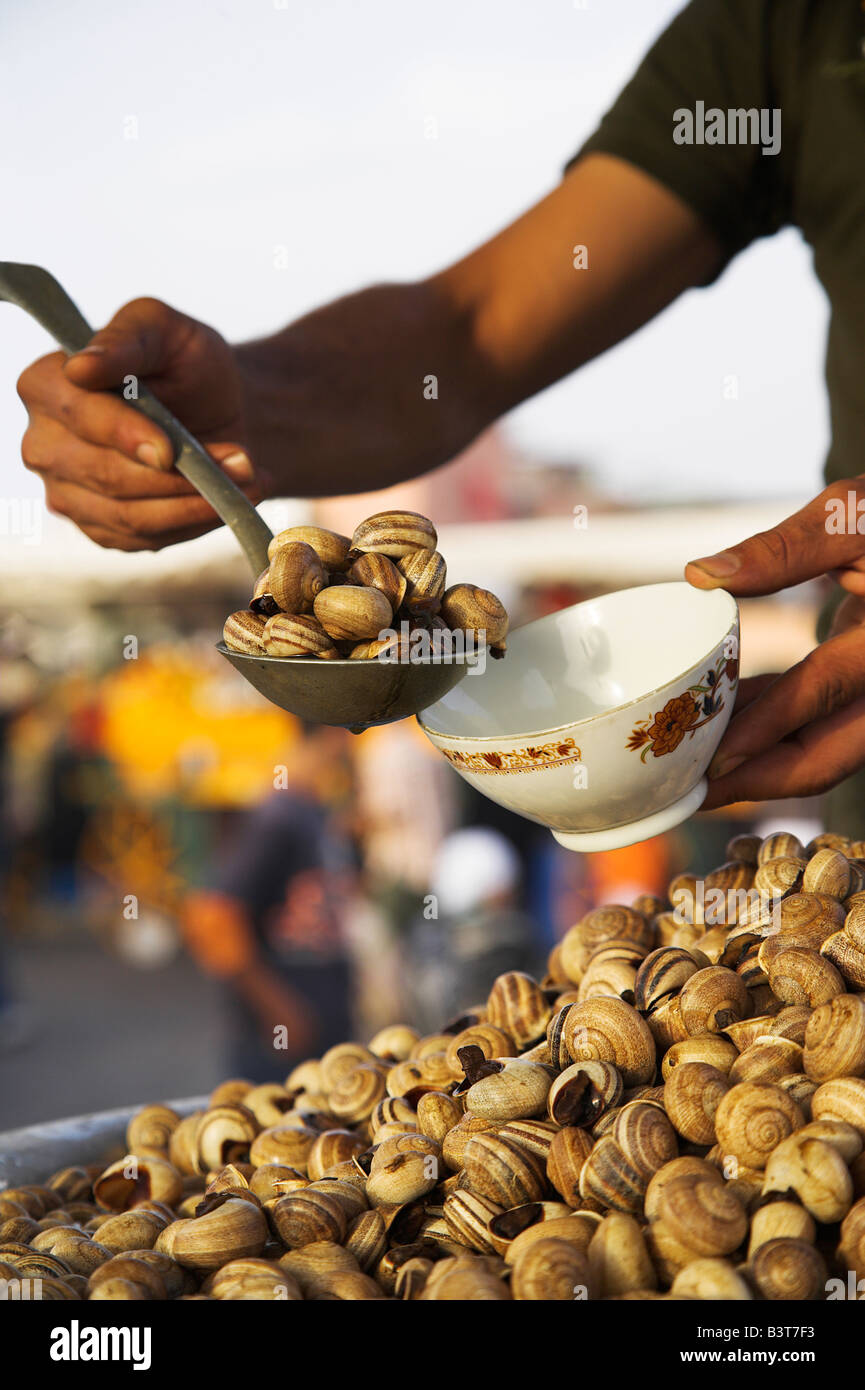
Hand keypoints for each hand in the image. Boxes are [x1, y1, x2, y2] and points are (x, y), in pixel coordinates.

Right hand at [18, 297, 262, 550]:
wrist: (214, 408)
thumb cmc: (183, 361)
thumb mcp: (163, 329)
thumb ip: (125, 339)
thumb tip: (80, 368)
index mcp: (45, 385)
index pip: (79, 417)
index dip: (126, 435)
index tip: (170, 450)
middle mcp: (44, 444)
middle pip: (108, 475)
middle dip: (180, 474)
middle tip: (241, 460)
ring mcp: (67, 492)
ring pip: (131, 516)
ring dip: (198, 503)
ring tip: (248, 478)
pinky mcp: (101, 529)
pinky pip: (147, 539)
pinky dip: (195, 523)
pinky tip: (228, 500)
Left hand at [685, 478, 864, 806]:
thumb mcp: (854, 515)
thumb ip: (787, 547)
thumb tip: (701, 575)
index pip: (823, 691)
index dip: (766, 728)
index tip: (714, 759)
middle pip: (825, 754)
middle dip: (755, 780)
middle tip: (687, 793)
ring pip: (818, 748)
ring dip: (755, 758)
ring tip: (688, 766)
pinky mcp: (864, 691)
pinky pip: (816, 723)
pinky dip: (770, 725)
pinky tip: (719, 724)